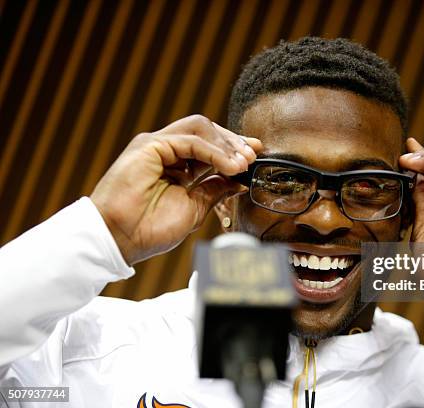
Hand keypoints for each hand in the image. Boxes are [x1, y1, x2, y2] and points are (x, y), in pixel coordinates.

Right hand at [90, 115, 262, 264]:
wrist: (119, 239)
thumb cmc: (150, 229)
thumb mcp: (195, 207)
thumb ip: (215, 189)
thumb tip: (240, 180)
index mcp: (176, 165)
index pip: (210, 145)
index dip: (234, 148)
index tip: (256, 155)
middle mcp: (166, 151)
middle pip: (207, 130)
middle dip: (234, 142)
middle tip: (253, 156)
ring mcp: (157, 145)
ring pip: (200, 128)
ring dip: (226, 144)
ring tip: (242, 163)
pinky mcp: (149, 145)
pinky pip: (190, 140)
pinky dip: (213, 151)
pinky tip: (228, 166)